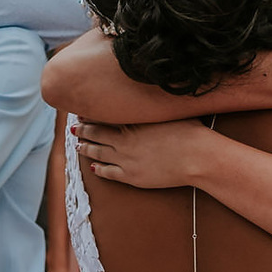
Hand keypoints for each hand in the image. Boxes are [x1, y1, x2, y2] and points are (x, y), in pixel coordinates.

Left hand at [73, 118, 207, 188]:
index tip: (83, 111)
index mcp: (132, 123)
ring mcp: (127, 160)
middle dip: (83, 130)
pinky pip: (109, 173)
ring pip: (98, 153)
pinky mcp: (132, 177)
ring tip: (78, 145)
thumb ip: (154, 106)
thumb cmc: (190, 131)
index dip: (91, 115)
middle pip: (97, 134)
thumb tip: (152, 94)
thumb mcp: (169, 111)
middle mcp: (125, 141)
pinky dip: (99, 169)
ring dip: (86, 148)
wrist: (197, 157)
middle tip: (74, 127)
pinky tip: (93, 167)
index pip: (104, 117)